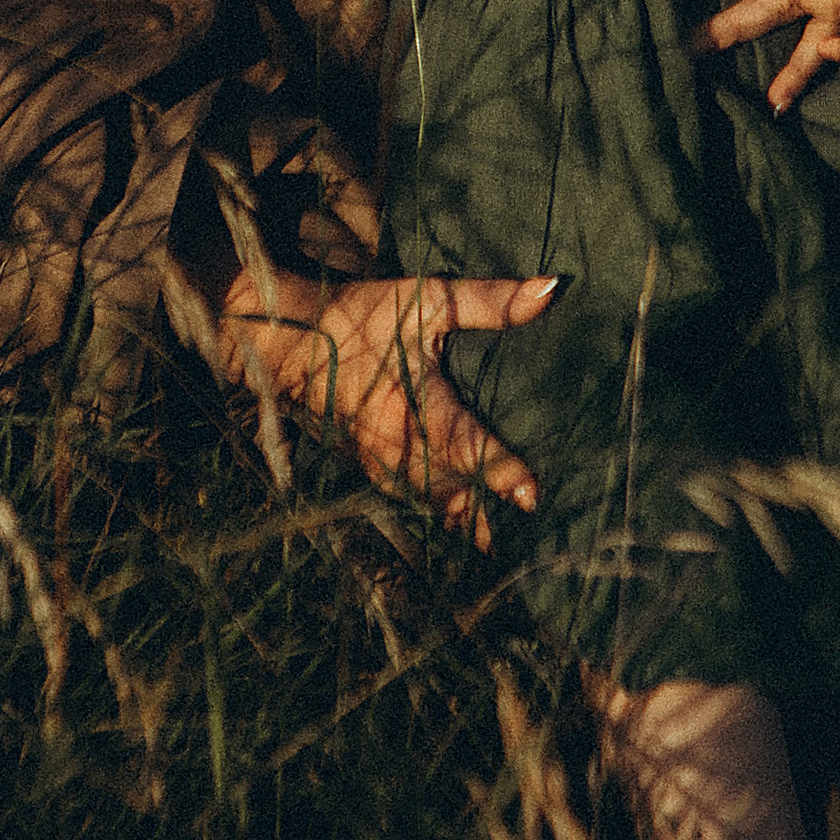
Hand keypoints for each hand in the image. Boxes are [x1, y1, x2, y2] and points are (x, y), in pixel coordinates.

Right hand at [214, 266, 556, 541]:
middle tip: (529, 542)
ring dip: (462, 523)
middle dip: (486, 518)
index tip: (532, 498)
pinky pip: (408, 498)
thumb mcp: (428, 301)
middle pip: (450, 493)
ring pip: (429, 502)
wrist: (290, 342)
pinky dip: (435, 513)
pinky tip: (458, 526)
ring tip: (500, 549)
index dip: (500, 474)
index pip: (467, 447)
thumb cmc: (362, 318)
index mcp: (415, 407)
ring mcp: (379, 462)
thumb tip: (549, 290)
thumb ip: (490, 301)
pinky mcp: (367, 465)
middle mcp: (397, 445)